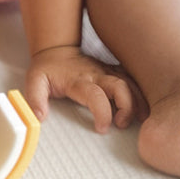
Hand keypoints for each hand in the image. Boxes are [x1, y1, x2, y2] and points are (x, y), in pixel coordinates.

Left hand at [25, 45, 147, 132]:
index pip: (95, 95)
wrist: (56, 49)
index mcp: (78, 80)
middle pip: (120, 86)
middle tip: (123, 124)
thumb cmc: (47, 69)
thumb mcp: (34, 81)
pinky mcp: (113, 72)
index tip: (101, 128)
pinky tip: (145, 107)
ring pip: (131, 83)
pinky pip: (132, 79)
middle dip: (127, 106)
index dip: (102, 113)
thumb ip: (35, 99)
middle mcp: (97, 75)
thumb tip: (40, 118)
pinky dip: (141, 93)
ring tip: (141, 120)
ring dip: (139, 101)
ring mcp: (107, 72)